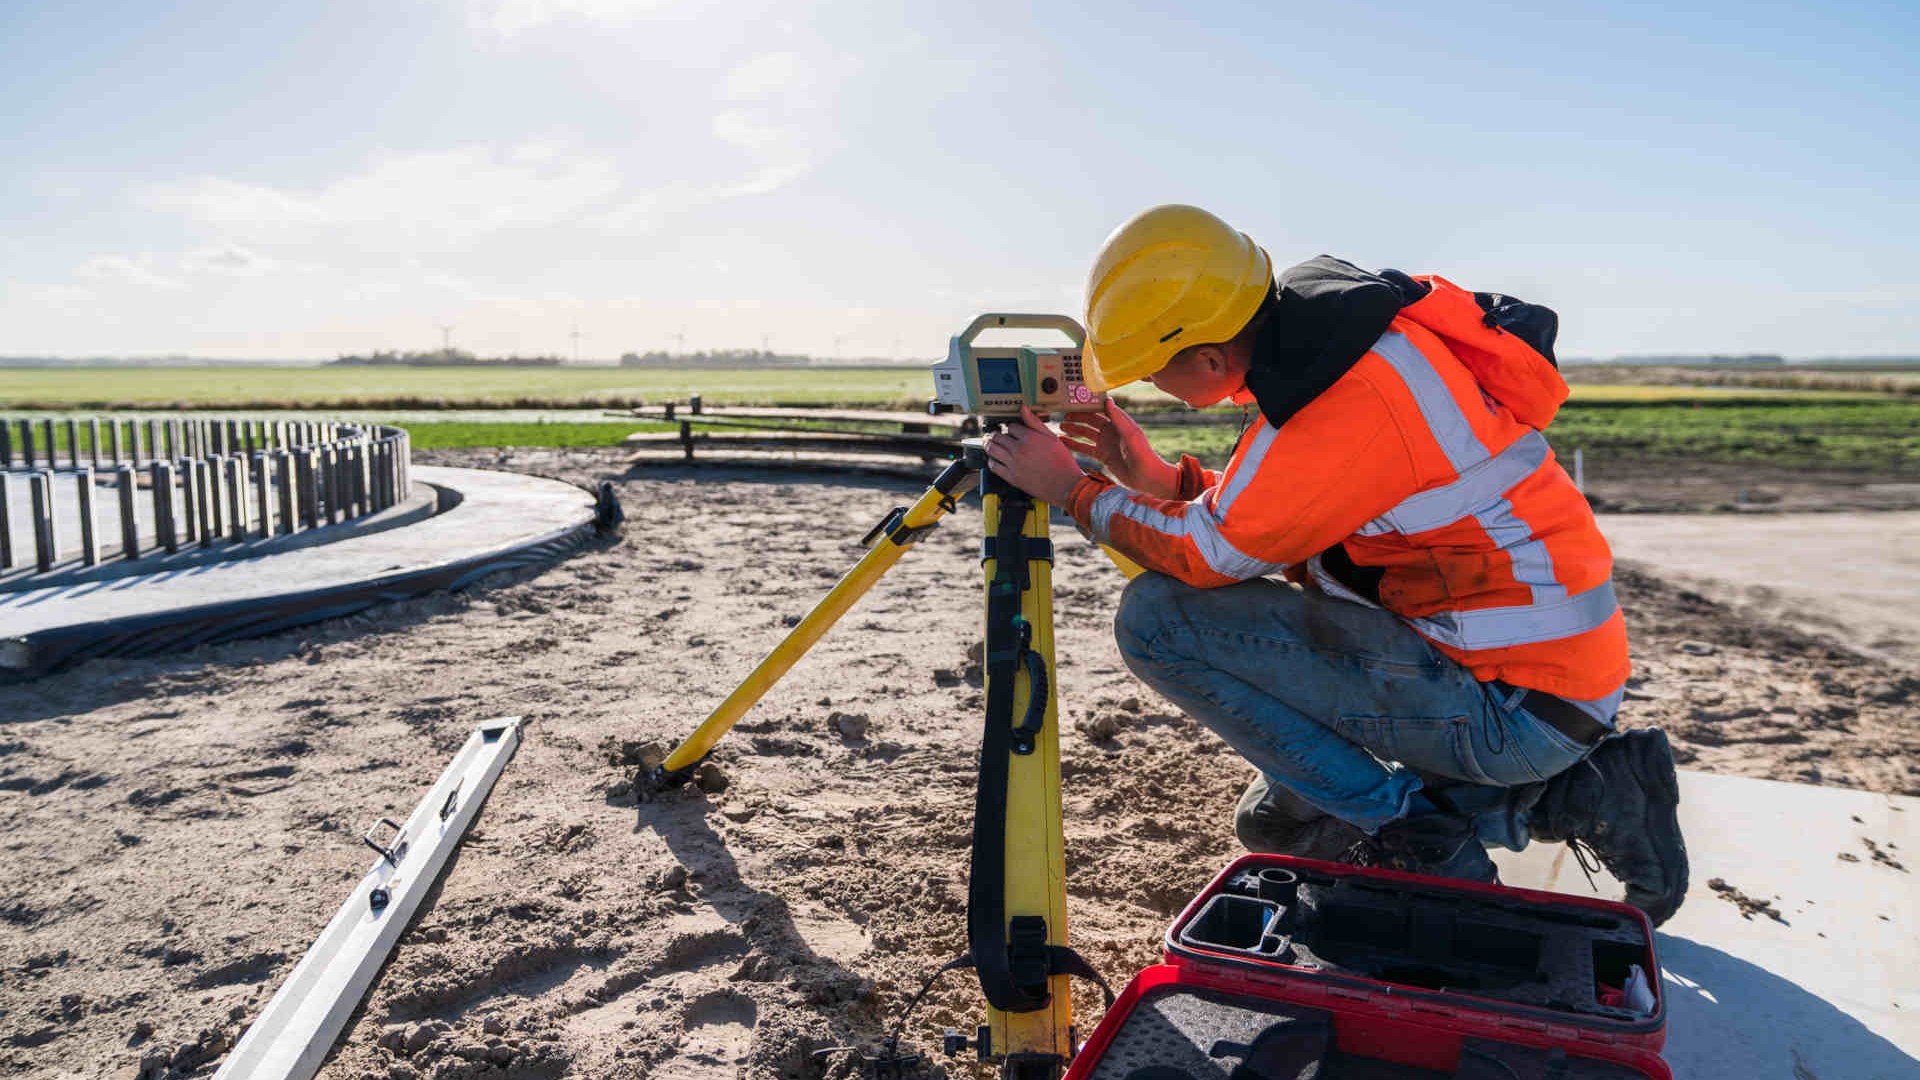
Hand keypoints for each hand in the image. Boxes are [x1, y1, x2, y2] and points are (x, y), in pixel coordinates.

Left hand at [983, 407, 1086, 505]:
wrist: (1065, 485)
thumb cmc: (1061, 462)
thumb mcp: (1051, 437)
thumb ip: (1035, 423)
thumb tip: (1023, 409)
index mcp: (1029, 438)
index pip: (1010, 426)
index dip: (1011, 427)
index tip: (1012, 430)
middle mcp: (1019, 450)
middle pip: (998, 436)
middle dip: (997, 434)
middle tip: (997, 435)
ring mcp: (1013, 464)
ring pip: (992, 449)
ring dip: (989, 444)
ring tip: (991, 443)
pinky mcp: (1011, 477)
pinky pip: (993, 466)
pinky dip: (991, 461)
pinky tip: (995, 459)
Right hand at [1059, 399, 1176, 496]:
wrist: (1146, 478)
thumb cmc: (1144, 455)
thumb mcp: (1131, 435)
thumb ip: (1118, 418)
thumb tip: (1107, 400)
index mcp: (1119, 423)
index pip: (1100, 410)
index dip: (1089, 405)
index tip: (1076, 401)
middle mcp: (1111, 431)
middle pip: (1090, 420)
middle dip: (1077, 417)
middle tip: (1064, 415)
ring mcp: (1106, 443)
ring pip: (1086, 433)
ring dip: (1074, 429)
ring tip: (1061, 426)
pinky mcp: (1102, 456)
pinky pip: (1085, 448)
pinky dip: (1074, 445)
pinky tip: (1063, 442)